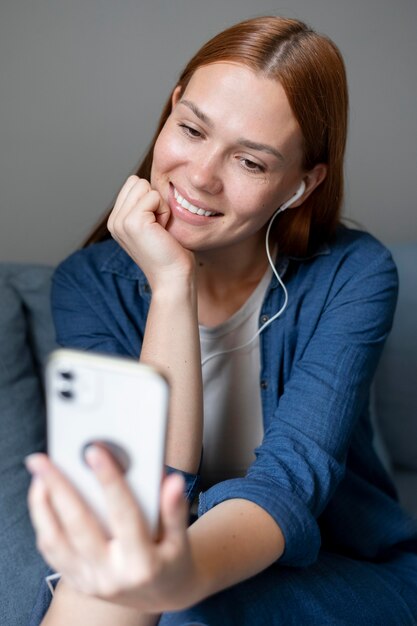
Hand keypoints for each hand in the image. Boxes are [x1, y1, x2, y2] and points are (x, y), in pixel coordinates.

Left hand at [26, 447, 194, 612]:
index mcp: (143, 563)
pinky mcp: (77, 581)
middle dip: (58, 488)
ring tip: (39, 475)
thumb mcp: (181, 539)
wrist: (163, 595)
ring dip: (42, 505)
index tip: (95, 451)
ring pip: (56, 541)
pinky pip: (51, 552)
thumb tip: (172, 481)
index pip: (124, 515)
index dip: (110, 481)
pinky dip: (43, 522)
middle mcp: (112, 576)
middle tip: (42, 460)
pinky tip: (43, 497)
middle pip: (79, 526)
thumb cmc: (172, 560)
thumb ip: (175, 509)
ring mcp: (90, 581)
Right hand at [107, 176, 194, 289]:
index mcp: (116, 221)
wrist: (173, 277)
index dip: (151, 200)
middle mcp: (114, 221)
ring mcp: (120, 221)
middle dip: (155, 200)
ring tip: (160, 229)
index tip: (156, 225)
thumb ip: (145, 205)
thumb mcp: (153, 225)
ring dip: (160, 205)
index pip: (132, 184)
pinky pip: (153, 196)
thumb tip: (147, 182)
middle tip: (159, 227)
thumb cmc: (171, 253)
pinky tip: (162, 231)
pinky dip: (164, 211)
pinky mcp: (132, 221)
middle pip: (136, 181)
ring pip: (144, 186)